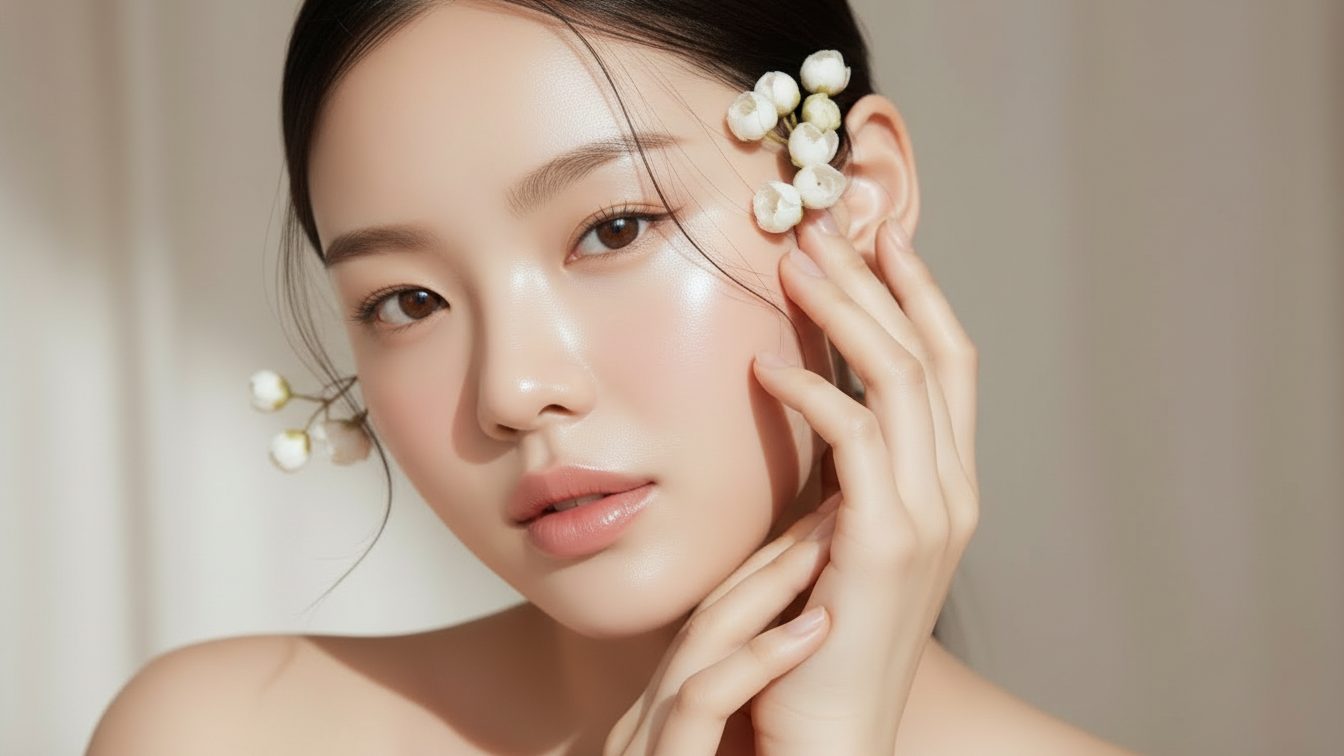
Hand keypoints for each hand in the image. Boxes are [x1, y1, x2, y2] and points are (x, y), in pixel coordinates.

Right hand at [603, 505, 836, 754]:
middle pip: (708, 615)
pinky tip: (814, 630)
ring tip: (827, 548)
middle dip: (774, 559)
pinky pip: (703, 698)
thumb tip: (790, 665)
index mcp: (655, 720)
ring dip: (770, 589)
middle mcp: (643, 722)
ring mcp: (645, 742)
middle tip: (834, 510)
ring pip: (704, 640)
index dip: (767, 573)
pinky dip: (760, 660)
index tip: (823, 534)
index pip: (711, 626)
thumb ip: (733, 723)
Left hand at [748, 212, 979, 754]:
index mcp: (945, 485)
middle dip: (877, 278)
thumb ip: (835, 471)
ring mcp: (928, 519)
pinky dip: (813, 392)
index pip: (946, 363)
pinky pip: (856, 441)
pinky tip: (764, 366)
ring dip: (844, 311)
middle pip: (928, 353)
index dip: (916, 291)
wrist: (827, 734)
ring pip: (899, 379)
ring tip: (791, 261)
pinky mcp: (885, 547)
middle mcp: (953, 493)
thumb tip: (802, 394)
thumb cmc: (816, 635)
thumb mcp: (833, 534)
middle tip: (821, 220)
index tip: (874, 231)